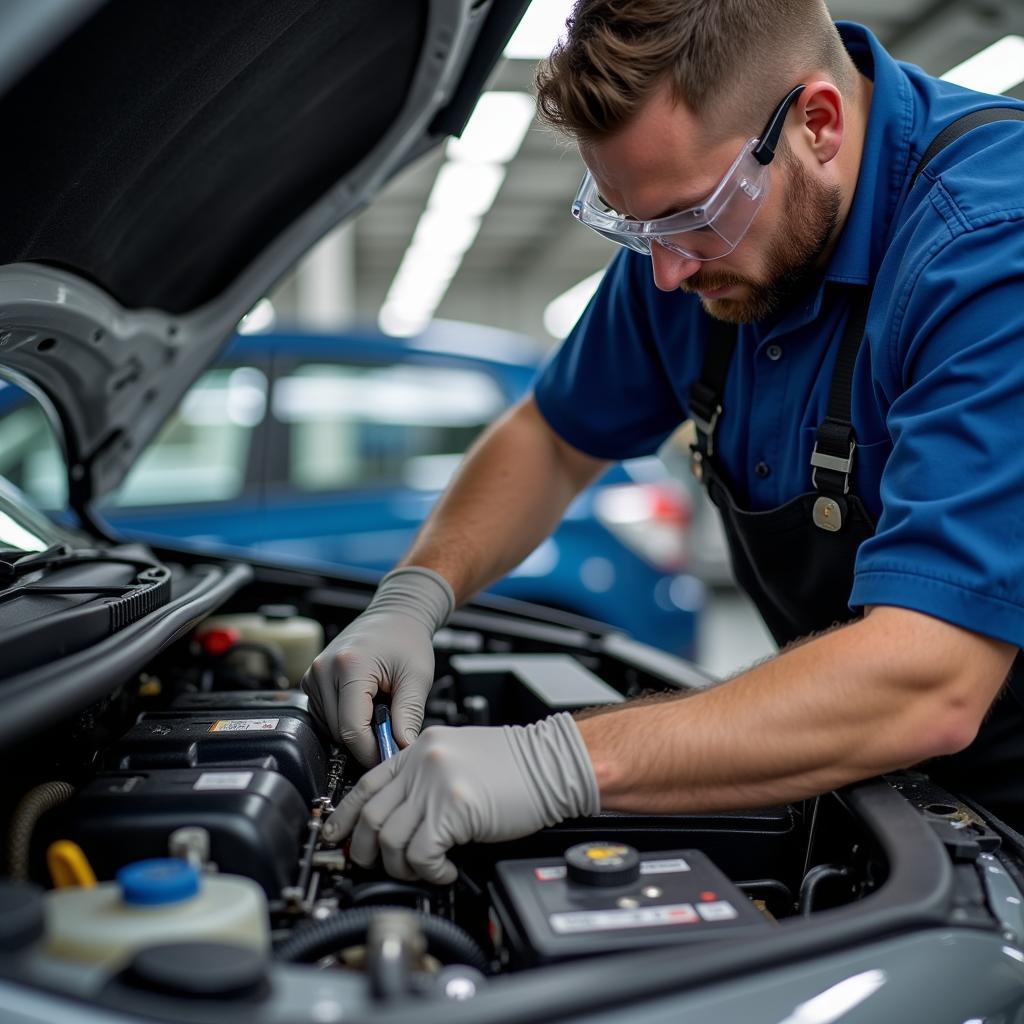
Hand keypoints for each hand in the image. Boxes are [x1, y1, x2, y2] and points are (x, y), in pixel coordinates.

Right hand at [300, 567, 453, 764]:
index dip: (370, 751)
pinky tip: (364, 705)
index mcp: (349, 666)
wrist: (394, 616)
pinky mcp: (311, 679)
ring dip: (354, 730)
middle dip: (366, 741)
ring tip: (379, 709)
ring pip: (329, 727)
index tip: (389, 756)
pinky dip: (344, 719)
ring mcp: (313, 674)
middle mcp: (324, 669)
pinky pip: (324, 716)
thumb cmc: (407, 641)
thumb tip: (401, 750)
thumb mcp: (416, 678)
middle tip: (392, 730)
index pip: (351, 728)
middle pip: (338, 731)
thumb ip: (409, 715)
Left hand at [323, 713, 599, 882]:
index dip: (346, 816)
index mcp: (420, 748)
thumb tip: (399, 816)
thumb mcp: (459, 757)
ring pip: (390, 839)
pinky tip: (443, 870)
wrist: (554, 764)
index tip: (339, 836)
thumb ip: (425, 777)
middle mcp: (422, 762)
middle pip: (371, 816)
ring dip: (401, 866)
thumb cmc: (516, 766)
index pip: (366, 783)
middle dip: (366, 850)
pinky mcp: (454, 809)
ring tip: (421, 870)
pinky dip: (428, 871)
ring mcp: (436, 784)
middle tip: (377, 866)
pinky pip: (421, 854)